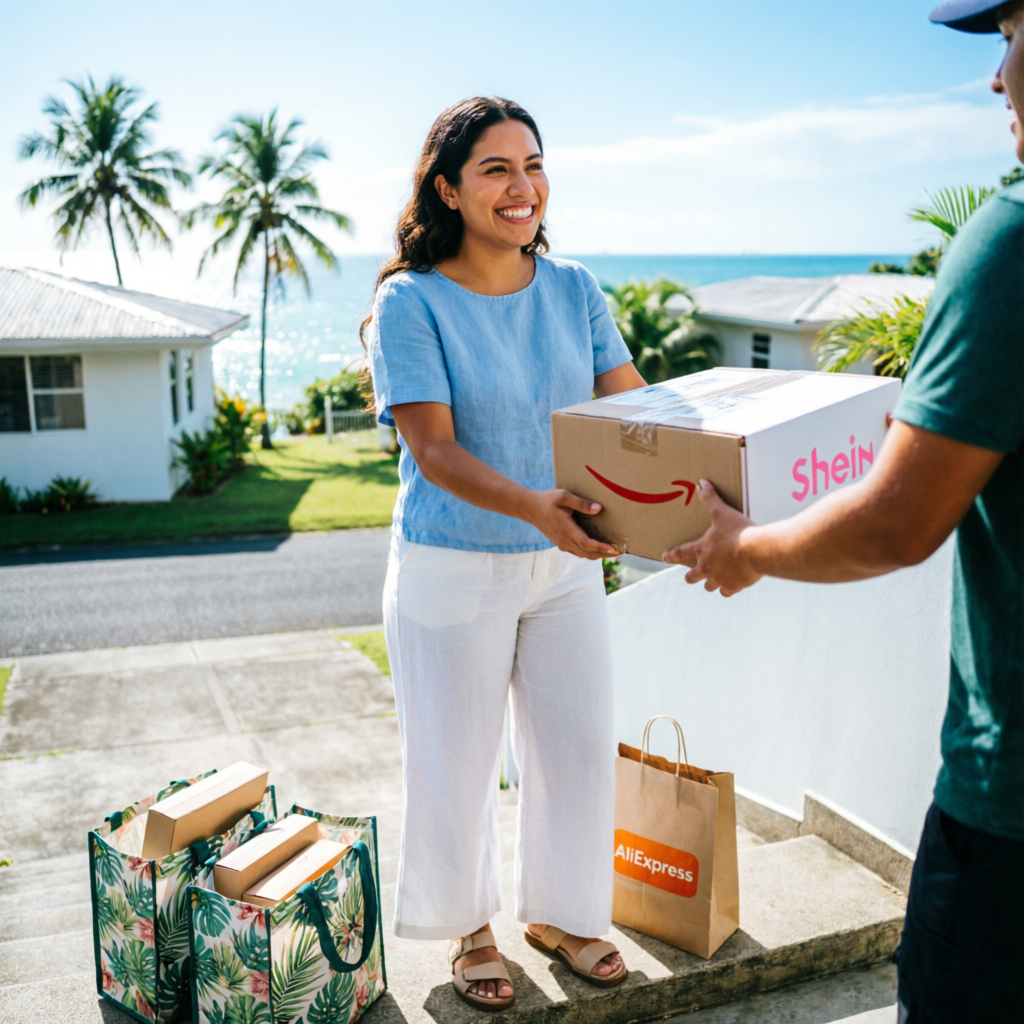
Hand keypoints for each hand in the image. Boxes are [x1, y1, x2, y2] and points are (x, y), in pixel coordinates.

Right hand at [526, 489, 619, 559]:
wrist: (530, 509)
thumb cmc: (547, 501)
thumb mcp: (564, 497)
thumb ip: (581, 503)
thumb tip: (598, 509)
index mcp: (566, 530)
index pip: (587, 543)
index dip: (601, 548)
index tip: (615, 549)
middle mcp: (565, 540)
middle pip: (588, 553)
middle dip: (605, 554)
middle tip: (621, 552)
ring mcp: (563, 544)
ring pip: (583, 555)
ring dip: (599, 555)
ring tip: (613, 552)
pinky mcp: (561, 543)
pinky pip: (578, 552)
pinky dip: (590, 553)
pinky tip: (598, 548)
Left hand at [661, 480, 761, 595]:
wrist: (756, 551)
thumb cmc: (738, 531)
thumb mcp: (722, 512)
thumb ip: (711, 499)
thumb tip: (701, 483)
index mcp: (701, 550)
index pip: (681, 552)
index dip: (671, 555)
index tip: (664, 557)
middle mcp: (706, 567)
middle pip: (692, 577)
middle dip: (691, 576)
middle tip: (691, 575)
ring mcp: (719, 578)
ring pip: (709, 586)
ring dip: (710, 583)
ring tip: (715, 580)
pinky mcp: (733, 586)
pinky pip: (726, 592)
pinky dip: (728, 588)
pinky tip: (733, 584)